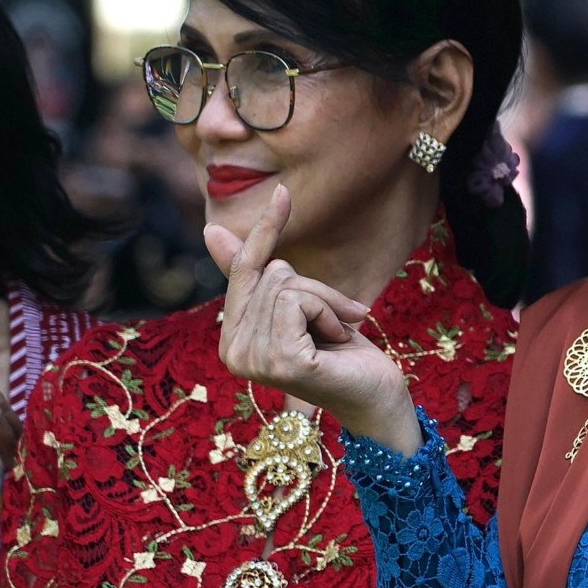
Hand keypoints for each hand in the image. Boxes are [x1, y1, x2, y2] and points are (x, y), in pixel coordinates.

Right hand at [207, 184, 414, 450]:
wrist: (377, 395)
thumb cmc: (342, 353)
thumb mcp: (301, 307)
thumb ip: (259, 275)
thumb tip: (209, 230)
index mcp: (231, 338)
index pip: (244, 269)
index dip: (266, 231)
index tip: (283, 192)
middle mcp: (231, 352)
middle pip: (272, 273)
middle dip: (316, 289)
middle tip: (336, 323)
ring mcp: (252, 359)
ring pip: (287, 285)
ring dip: (326, 304)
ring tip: (335, 337)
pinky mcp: (278, 361)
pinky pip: (297, 301)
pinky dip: (328, 313)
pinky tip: (336, 344)